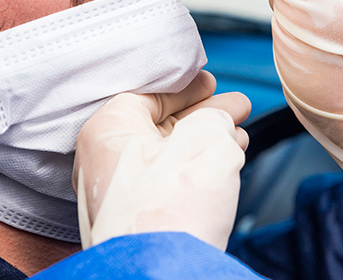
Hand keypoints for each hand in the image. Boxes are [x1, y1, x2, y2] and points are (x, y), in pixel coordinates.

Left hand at [73, 70, 250, 250]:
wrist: (162, 273)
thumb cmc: (171, 206)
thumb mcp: (206, 138)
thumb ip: (214, 118)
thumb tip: (220, 122)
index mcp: (107, 130)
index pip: (148, 94)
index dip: (186, 87)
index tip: (210, 82)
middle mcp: (104, 161)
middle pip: (160, 125)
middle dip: (203, 115)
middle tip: (234, 106)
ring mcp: (117, 196)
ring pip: (168, 157)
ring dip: (206, 144)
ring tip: (238, 134)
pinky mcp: (136, 223)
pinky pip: (168, 184)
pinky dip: (197, 171)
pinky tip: (226, 165)